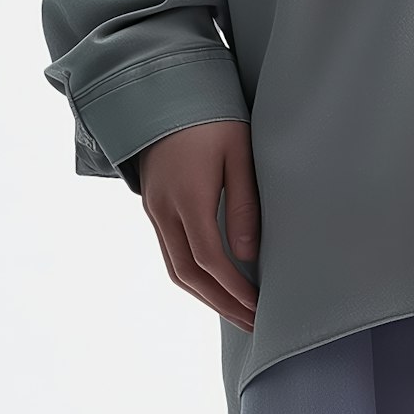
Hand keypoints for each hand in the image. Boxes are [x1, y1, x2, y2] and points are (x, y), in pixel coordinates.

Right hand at [138, 121, 260, 331]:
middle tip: (253, 324)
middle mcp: (164, 210)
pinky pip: (169, 253)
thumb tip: (247, 254)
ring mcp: (154, 210)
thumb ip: (243, 203)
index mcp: (188, 198)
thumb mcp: (238, 152)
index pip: (210, 260)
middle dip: (221, 304)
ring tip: (236, 312)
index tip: (259, 307)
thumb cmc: (210, 116)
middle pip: (188, 275)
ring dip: (205, 296)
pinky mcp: (153, 206)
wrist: (161, 90)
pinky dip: (192, 276)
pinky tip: (215, 283)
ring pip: (175, 268)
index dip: (234, 290)